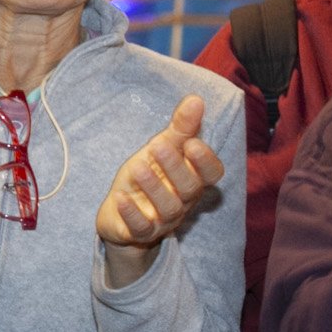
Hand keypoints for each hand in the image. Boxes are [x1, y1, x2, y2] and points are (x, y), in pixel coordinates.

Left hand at [97, 95, 225, 286]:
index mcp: (192, 179)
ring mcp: (162, 220)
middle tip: (158, 146)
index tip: (191, 142)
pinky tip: (120, 198)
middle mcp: (182, 202)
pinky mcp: (137, 233)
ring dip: (154, 188)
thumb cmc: (147, 178)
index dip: (205, 161)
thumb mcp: (161, 149)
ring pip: (168, 209)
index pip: (212, 174)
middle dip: (176, 167)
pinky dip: (131, 213)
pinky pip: (140, 228)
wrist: (119, 215)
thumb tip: (196, 99)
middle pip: (189, 189)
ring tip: (138, 168)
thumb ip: (180, 128)